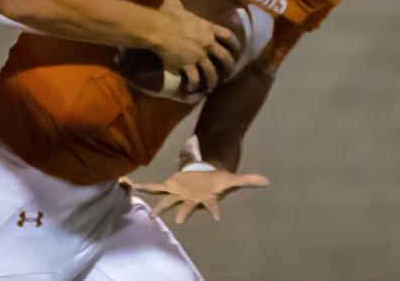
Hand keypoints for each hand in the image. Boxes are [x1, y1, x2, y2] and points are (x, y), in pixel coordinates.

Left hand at [125, 168, 268, 223]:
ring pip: (168, 202)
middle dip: (183, 215)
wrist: (204, 177)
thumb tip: (267, 181)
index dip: (214, 211)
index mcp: (206, 198)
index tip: (217, 218)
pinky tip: (132, 188)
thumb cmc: (217, 181)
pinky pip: (156, 188)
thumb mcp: (232, 179)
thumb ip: (247, 180)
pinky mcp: (170, 187)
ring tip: (152, 216)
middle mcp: (191, 199)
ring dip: (160, 208)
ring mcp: (179, 194)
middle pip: (187, 208)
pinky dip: (145, 188)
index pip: (212, 206)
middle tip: (179, 222)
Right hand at [153, 0, 240, 91]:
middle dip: (229, 66)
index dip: (234, 43)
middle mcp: (207, 43)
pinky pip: (194, 79)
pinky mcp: (188, 66)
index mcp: (208, 28)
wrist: (159, 29)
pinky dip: (194, 85)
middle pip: (225, 57)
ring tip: (212, 85)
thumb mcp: (173, 4)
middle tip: (229, 71)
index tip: (237, 49)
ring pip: (211, 72)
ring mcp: (199, 56)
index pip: (227, 35)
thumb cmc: (168, 16)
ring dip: (213, 80)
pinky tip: (192, 89)